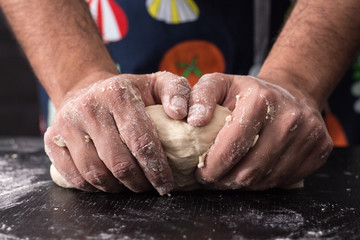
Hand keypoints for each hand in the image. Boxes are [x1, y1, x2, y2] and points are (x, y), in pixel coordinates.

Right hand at [44, 71, 190, 194]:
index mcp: (117, 93)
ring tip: (132, 186)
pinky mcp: (52, 138)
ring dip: (118, 188)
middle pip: (118, 162)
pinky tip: (110, 184)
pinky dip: (95, 188)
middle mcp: (89, 107)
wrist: (87, 89)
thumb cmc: (129, 92)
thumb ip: (177, 91)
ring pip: (95, 174)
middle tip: (150, 188)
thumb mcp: (156, 83)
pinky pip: (74, 177)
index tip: (166, 184)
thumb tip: (182, 114)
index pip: (141, 140)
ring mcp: (66, 123)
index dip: (156, 169)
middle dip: (139, 183)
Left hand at [187, 73, 332, 189]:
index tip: (200, 173)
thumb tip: (193, 120)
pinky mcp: (321, 148)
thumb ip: (200, 97)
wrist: (290, 91)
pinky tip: (251, 173)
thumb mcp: (220, 84)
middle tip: (212, 180)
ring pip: (268, 179)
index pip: (232, 146)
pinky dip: (264, 182)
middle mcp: (290, 117)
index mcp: (261, 100)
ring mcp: (310, 134)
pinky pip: (286, 180)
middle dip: (224, 181)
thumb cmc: (248, 92)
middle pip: (250, 169)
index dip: (212, 166)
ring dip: (243, 185)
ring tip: (228, 178)